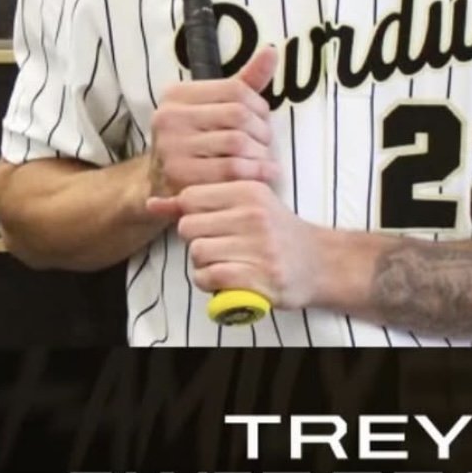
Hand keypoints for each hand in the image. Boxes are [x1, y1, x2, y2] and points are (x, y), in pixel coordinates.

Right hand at [145, 46, 279, 207]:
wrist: (162, 186)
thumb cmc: (197, 141)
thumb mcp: (216, 108)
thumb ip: (245, 81)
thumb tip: (272, 51)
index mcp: (176, 95)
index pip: (235, 89)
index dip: (259, 105)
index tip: (264, 120)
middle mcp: (169, 117)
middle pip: (238, 115)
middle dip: (262, 131)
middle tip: (267, 144)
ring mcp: (172, 147)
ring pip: (237, 143)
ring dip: (261, 154)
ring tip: (266, 160)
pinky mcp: (180, 176)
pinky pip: (232, 170)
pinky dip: (257, 173)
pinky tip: (265, 175)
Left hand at [145, 179, 328, 311]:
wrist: (320, 262)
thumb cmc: (276, 231)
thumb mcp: (244, 204)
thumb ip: (199, 202)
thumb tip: (152, 203)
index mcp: (249, 189)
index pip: (190, 198)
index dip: (192, 216)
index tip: (211, 225)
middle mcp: (253, 214)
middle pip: (188, 228)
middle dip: (195, 241)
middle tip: (217, 246)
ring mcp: (258, 246)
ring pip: (197, 253)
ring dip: (202, 264)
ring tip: (223, 263)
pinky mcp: (260, 277)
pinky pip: (210, 277)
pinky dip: (210, 283)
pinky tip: (225, 279)